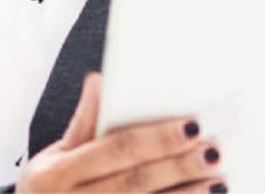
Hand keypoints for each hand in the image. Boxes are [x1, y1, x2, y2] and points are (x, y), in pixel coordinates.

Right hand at [19, 73, 225, 193]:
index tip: (190, 125)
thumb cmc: (45, 191)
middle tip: (214, 151)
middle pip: (136, 181)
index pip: (116, 150)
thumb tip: (100, 81)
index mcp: (58, 174)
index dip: (155, 138)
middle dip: (178, 166)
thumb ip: (82, 124)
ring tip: (219, 181)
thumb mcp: (52, 157)